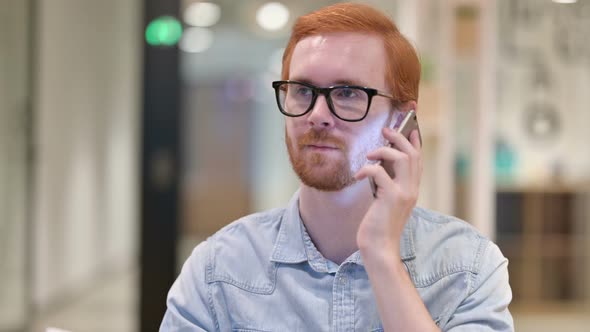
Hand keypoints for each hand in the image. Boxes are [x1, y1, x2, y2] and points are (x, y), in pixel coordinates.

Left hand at [354, 127, 421, 258]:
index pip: (419, 160)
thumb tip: (379, 163)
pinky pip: (380, 172)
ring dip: (385, 150)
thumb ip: (388, 183)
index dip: (415, 142)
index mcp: (412, 189)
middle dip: (400, 138)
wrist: (380, 247)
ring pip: (403, 158)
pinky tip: (359, 174)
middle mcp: (412, 189)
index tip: (411, 128)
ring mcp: (404, 193)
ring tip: (370, 154)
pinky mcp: (391, 197)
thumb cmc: (379, 225)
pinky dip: (368, 168)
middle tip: (386, 130)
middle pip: (413, 154)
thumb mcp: (386, 200)